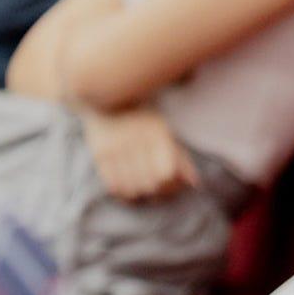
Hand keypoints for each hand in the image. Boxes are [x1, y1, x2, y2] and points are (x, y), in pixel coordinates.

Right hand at [82, 106, 197, 202]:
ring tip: (142, 188)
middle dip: (157, 192)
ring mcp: (116, 148)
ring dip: (140, 194)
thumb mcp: (164, 132)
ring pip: (131, 188)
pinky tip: (127, 188)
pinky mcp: (100, 154)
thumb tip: (193, 183)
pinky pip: (113, 185)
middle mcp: (137, 141)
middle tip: (158, 188)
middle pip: (150, 184)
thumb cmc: (142, 119)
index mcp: (157, 134)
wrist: (105, 100)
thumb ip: (180, 158)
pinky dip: (123, 193)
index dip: (171, 184)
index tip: (171, 183)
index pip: (167, 172)